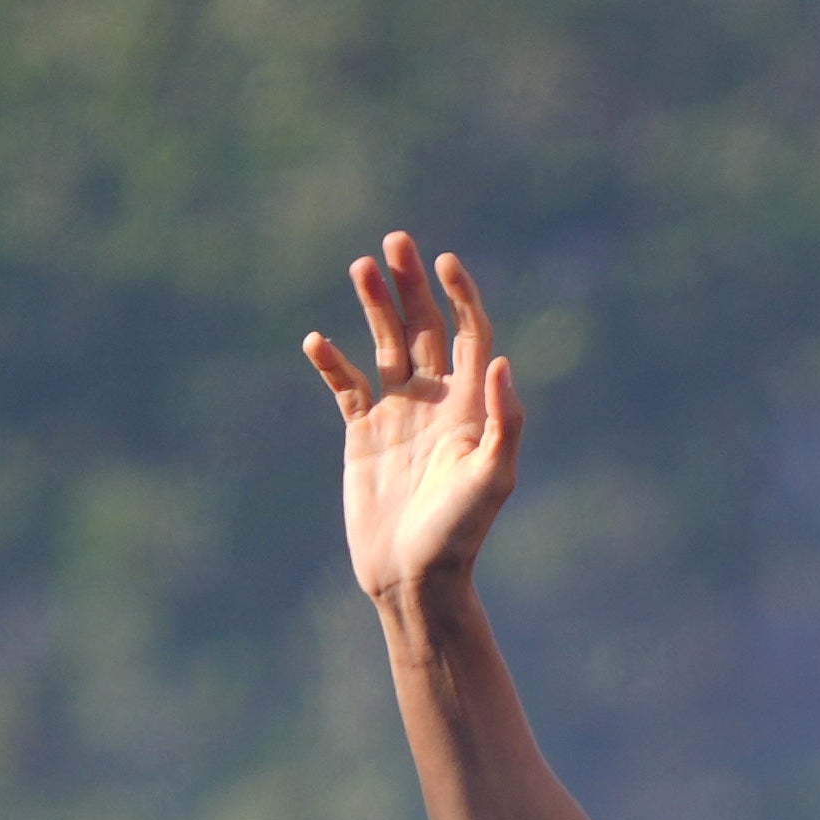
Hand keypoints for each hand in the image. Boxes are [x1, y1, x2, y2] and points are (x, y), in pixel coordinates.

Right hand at [308, 230, 519, 612]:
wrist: (415, 578)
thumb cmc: (459, 535)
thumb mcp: (491, 479)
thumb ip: (503, 421)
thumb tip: (499, 360)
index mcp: (469, 407)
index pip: (469, 336)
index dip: (460, 297)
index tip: (445, 261)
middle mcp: (435, 402)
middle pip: (425, 328)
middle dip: (411, 285)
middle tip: (396, 241)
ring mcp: (398, 415)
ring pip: (385, 345)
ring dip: (375, 306)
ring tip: (360, 266)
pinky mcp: (363, 434)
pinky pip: (345, 385)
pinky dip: (332, 361)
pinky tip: (317, 342)